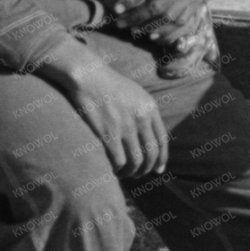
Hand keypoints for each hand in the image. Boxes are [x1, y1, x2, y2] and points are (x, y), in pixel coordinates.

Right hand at [37, 42, 167, 176]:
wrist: (87, 76)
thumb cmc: (107, 84)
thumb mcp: (135, 93)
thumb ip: (143, 112)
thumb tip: (148, 136)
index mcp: (150, 108)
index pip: (162, 141)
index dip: (161, 159)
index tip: (157, 170)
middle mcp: (141, 118)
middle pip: (151, 154)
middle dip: (145, 169)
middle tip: (137, 174)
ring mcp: (125, 126)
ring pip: (136, 161)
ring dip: (131, 172)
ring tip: (123, 173)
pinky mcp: (108, 133)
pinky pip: (118, 161)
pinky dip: (117, 169)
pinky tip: (112, 169)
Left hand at [110, 0, 216, 36]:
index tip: (117, 8)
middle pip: (158, 7)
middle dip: (137, 17)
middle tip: (120, 23)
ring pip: (170, 18)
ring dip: (150, 27)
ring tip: (133, 30)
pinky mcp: (199, 2)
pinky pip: (184, 22)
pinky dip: (168, 32)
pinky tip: (154, 36)